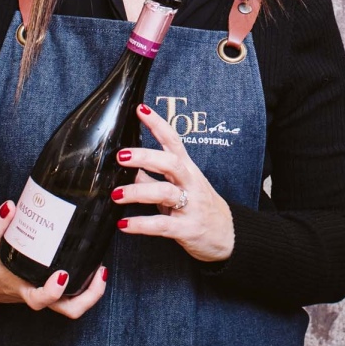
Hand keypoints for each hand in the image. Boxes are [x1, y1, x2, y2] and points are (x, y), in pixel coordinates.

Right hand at [0, 201, 107, 317]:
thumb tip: (10, 207)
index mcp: (22, 289)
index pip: (40, 299)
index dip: (53, 291)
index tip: (62, 275)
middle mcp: (38, 295)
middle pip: (69, 309)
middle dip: (89, 296)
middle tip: (100, 270)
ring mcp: (47, 294)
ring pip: (75, 305)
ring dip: (92, 292)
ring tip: (102, 268)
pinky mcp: (51, 289)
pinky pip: (73, 295)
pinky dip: (87, 285)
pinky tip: (92, 264)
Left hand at [111, 104, 234, 261]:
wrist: (228, 236)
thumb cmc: (199, 207)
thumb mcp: (179, 188)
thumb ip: (154, 178)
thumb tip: (130, 168)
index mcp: (188, 169)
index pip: (174, 141)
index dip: (158, 124)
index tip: (140, 110)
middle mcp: (190, 184)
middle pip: (170, 163)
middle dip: (145, 157)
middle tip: (121, 156)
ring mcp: (190, 206)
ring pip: (165, 193)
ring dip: (138, 191)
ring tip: (116, 195)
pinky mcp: (187, 229)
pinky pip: (162, 224)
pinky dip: (141, 224)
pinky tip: (124, 224)